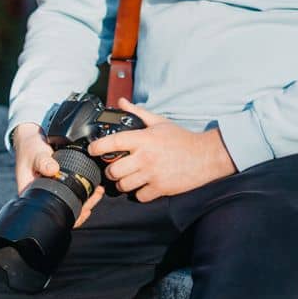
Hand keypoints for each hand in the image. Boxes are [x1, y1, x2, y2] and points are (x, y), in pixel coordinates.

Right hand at [10, 122, 102, 227]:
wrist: (32, 139)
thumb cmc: (29, 149)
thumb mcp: (35, 154)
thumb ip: (42, 161)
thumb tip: (53, 170)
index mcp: (33, 195)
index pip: (52, 211)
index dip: (68, 214)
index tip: (84, 208)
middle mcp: (43, 195)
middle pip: (65, 208)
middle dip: (83, 205)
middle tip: (96, 195)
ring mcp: (53, 189)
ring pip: (71, 201)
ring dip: (86, 198)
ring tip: (98, 190)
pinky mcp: (61, 181)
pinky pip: (73, 190)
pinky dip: (84, 189)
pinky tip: (94, 186)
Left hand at [86, 99, 236, 202]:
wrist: (205, 156)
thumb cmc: (181, 138)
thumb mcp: (159, 122)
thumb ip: (137, 113)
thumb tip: (121, 102)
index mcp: (144, 139)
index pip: (113, 142)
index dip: (97, 147)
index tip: (92, 149)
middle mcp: (146, 157)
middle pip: (114, 170)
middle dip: (111, 169)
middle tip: (115, 167)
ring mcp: (152, 174)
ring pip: (123, 185)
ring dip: (123, 182)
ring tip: (128, 177)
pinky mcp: (160, 188)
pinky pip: (139, 196)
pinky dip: (139, 193)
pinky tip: (143, 185)